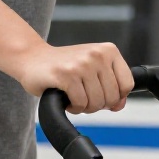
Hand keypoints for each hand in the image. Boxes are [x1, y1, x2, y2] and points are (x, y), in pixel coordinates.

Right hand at [15, 42, 133, 113]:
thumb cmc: (65, 66)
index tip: (102, 96)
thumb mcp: (93, 70)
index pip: (127, 84)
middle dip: (98, 104)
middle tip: (84, 98)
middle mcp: (97, 54)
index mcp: (109, 50)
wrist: (31, 57)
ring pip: (96, 102)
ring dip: (85, 107)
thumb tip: (119, 106)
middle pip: (112, 96)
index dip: (116, 97)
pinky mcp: (66, 75)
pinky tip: (67, 99)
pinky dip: (74, 108)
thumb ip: (110, 86)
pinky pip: (80, 103)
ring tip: (75, 97)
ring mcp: (82, 64)